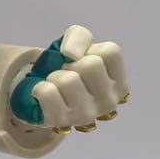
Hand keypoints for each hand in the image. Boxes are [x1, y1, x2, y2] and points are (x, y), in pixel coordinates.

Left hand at [10, 24, 128, 132]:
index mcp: (120, 83)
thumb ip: (80, 36)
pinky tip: (44, 94)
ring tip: (55, 85)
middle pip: (91, 65)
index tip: (81, 61)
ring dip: (54, 76)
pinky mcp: (62, 122)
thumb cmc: (66, 71)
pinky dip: (39, 88)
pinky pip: (48, 93)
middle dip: (70, 64)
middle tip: (66, 74)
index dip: (89, 50)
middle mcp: (109, 102)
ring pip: (68, 80)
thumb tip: (70, 53)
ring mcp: (87, 115)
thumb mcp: (77, 46)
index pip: (111, 52)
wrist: (40, 97)